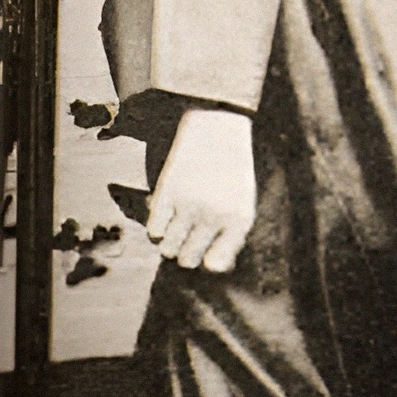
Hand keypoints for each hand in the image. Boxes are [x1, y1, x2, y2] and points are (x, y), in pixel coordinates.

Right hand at [147, 107, 255, 273]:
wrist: (218, 128)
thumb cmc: (231, 172)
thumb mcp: (242, 203)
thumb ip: (230, 237)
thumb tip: (211, 268)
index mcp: (238, 220)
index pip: (214, 263)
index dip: (207, 260)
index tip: (207, 251)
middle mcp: (215, 216)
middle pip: (187, 259)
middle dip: (185, 253)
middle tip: (187, 240)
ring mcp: (190, 204)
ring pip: (167, 249)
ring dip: (169, 245)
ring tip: (177, 230)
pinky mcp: (168, 192)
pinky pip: (154, 230)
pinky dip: (157, 229)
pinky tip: (166, 216)